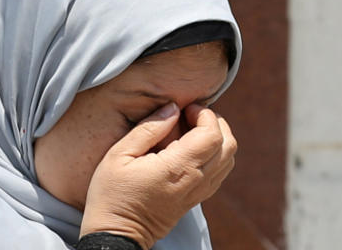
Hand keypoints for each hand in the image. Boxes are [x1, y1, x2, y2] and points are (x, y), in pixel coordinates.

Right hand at [79, 102, 236, 248]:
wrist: (116, 234)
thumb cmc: (112, 194)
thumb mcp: (120, 154)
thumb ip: (148, 128)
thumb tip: (172, 108)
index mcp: (178, 168)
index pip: (213, 134)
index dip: (205, 114)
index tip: (186, 108)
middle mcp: (195, 181)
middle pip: (229, 144)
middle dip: (215, 122)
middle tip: (191, 115)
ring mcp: (198, 192)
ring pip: (229, 159)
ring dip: (216, 138)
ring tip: (191, 130)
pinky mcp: (196, 199)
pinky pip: (219, 172)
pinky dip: (214, 154)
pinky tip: (190, 149)